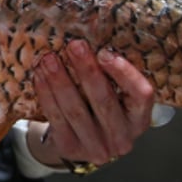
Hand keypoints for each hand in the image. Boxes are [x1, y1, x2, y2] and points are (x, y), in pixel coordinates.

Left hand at [29, 41, 154, 166]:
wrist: (78, 139)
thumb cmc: (99, 107)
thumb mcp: (115, 94)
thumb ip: (111, 73)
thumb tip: (93, 33)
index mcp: (139, 119)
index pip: (142, 95)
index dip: (125, 73)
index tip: (105, 52)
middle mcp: (122, 137)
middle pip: (104, 101)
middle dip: (87, 70)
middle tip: (74, 46)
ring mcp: (97, 147)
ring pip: (76, 110)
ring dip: (60, 81)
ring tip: (49, 59)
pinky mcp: (70, 148)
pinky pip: (56, 118)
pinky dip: (46, 94)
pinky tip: (40, 76)